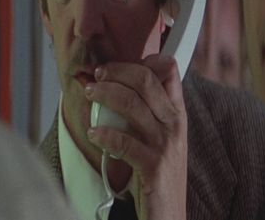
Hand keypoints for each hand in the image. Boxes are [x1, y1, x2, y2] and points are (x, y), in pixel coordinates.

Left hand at [85, 54, 186, 219]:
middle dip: (116, 71)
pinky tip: (93, 133)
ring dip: (105, 94)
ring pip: (132, 104)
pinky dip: (104, 133)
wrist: (168, 215)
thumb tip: (114, 87)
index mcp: (176, 114)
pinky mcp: (154, 167)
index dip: (144, 60)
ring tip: (88, 94)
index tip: (117, 64)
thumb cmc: (157, 174)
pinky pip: (124, 142)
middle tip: (96, 74)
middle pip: (145, 80)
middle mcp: (174, 125)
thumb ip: (144, 112)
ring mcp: (165, 145)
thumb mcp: (158, 137)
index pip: (170, 71)